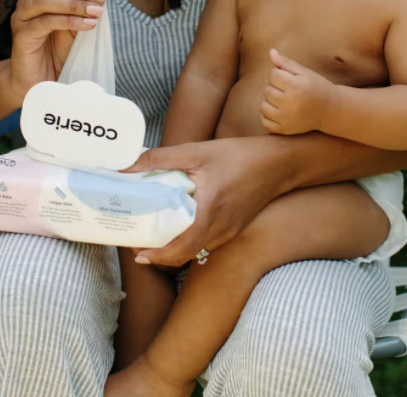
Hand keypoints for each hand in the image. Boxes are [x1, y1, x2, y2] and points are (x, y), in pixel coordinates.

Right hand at [8, 0, 106, 104]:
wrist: (39, 83)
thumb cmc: (58, 54)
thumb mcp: (75, 28)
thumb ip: (82, 11)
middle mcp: (28, 2)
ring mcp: (22, 17)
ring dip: (75, 4)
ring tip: (96, 13)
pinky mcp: (22, 35)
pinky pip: (45, 21)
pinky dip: (69, 20)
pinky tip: (87, 25)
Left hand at [121, 138, 283, 267]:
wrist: (280, 163)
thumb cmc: (239, 155)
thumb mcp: (197, 151)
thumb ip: (160, 158)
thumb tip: (126, 165)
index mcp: (209, 212)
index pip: (180, 248)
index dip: (156, 256)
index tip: (136, 252)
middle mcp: (220, 229)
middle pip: (184, 254)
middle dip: (159, 254)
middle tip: (139, 242)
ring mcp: (229, 232)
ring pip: (196, 249)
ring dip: (174, 246)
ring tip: (154, 231)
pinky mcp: (235, 228)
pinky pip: (207, 241)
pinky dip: (190, 238)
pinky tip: (181, 221)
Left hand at [260, 49, 336, 134]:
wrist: (330, 110)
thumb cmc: (317, 87)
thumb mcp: (305, 72)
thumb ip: (286, 62)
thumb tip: (270, 52)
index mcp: (296, 86)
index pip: (272, 75)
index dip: (277, 74)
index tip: (287, 78)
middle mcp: (290, 103)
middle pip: (267, 90)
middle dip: (274, 87)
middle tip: (286, 89)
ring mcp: (286, 118)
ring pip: (263, 105)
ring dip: (268, 101)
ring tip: (281, 99)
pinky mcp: (284, 129)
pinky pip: (264, 121)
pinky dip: (267, 115)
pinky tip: (277, 110)